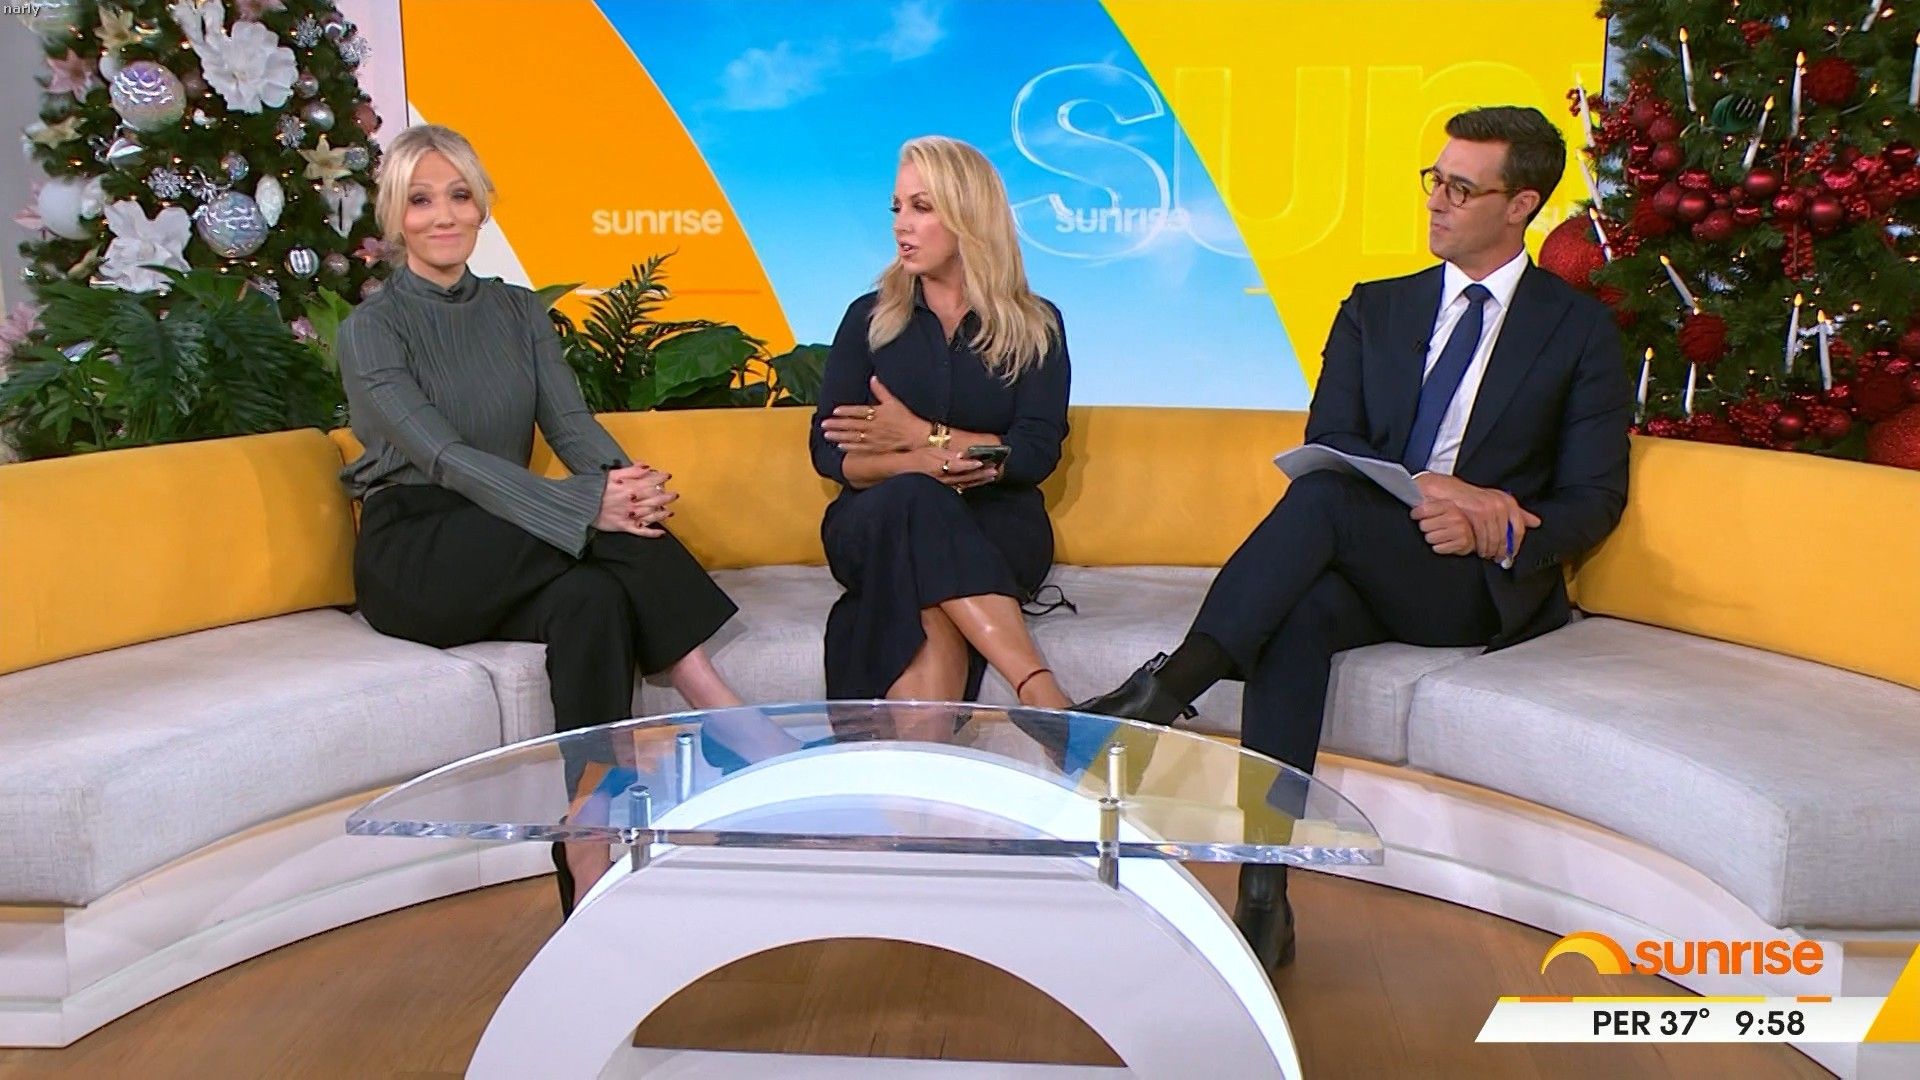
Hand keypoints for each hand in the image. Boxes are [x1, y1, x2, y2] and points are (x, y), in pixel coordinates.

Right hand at [594, 464, 675, 536]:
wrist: (579, 506)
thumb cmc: (594, 489)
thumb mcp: (611, 475)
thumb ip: (630, 471)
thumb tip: (646, 466)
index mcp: (628, 488)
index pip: (649, 482)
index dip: (660, 478)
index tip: (668, 476)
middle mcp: (631, 502)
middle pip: (653, 499)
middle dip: (665, 496)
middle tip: (675, 495)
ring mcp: (629, 516)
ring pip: (650, 514)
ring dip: (661, 513)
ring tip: (670, 512)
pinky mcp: (624, 527)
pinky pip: (640, 531)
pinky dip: (652, 533)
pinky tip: (661, 533)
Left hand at [820, 376, 928, 452]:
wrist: (916, 436)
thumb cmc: (906, 418)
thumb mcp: (894, 402)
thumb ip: (881, 390)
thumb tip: (872, 378)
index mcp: (878, 413)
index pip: (859, 411)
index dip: (846, 411)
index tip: (835, 411)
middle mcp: (874, 426)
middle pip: (852, 425)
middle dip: (837, 425)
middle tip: (824, 424)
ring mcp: (874, 438)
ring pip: (853, 437)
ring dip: (839, 436)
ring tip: (827, 435)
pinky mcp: (876, 448)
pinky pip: (860, 448)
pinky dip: (850, 447)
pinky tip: (839, 446)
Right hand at [921, 447, 997, 491]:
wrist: (906, 471)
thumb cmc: (918, 459)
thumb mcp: (931, 452)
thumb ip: (946, 454)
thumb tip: (960, 456)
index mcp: (940, 467)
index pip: (958, 467)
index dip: (970, 465)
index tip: (981, 463)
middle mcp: (944, 478)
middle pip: (966, 477)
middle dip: (981, 474)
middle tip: (994, 470)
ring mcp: (946, 485)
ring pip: (966, 483)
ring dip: (980, 480)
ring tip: (991, 476)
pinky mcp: (946, 488)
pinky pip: (962, 487)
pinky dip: (972, 484)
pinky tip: (979, 482)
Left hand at [1409, 500, 1475, 555]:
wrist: (1472, 531)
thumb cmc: (1452, 518)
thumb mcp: (1441, 505)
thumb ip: (1428, 499)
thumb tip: (1414, 491)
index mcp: (1449, 505)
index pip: (1423, 510)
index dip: (1416, 514)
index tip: (1416, 515)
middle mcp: (1455, 517)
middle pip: (1424, 526)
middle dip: (1426, 527)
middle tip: (1432, 526)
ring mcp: (1460, 530)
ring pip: (1430, 538)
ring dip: (1432, 538)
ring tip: (1439, 534)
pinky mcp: (1462, 543)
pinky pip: (1438, 548)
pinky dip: (1439, 547)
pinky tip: (1445, 541)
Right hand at [1413, 472, 1540, 561]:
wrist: (1446, 491)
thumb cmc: (1471, 499)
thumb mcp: (1497, 502)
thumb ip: (1518, 513)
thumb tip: (1536, 523)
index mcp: (1508, 502)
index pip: (1518, 529)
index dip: (1515, 545)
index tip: (1511, 556)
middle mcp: (1501, 504)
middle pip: (1506, 536)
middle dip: (1502, 550)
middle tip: (1497, 559)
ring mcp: (1489, 508)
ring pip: (1494, 537)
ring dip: (1490, 550)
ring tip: (1486, 555)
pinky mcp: (1476, 513)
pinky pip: (1482, 535)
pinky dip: (1480, 546)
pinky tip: (1477, 550)